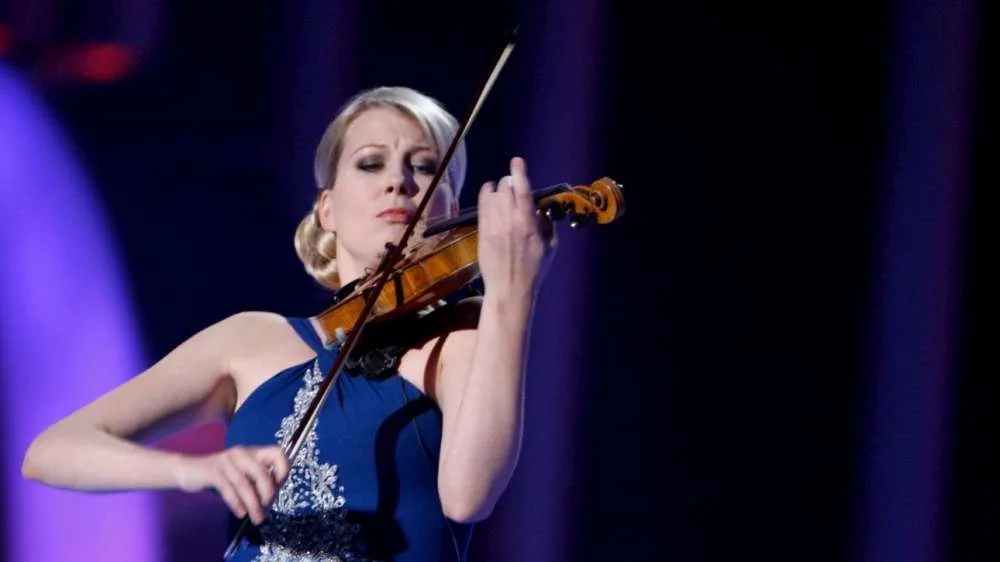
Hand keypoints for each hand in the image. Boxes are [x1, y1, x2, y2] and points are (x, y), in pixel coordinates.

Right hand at [174, 445, 290, 524]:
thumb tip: (271, 499)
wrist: (186, 469)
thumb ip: (256, 480)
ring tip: (257, 519)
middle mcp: (241, 453)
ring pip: (245, 484)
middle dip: (268, 494)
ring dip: (254, 505)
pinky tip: (241, 513)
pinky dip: (237, 503)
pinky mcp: (213, 472)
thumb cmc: (218, 474)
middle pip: (262, 473)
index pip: (277, 453)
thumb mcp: (241, 472)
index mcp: (252, 452)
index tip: (279, 487)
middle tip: (266, 509)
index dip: (284, 470)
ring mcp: (226, 462)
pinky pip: (229, 489)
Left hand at [477, 157, 556, 299]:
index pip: (522, 190)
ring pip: (492, 194)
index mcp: (528, 223)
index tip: (517, 161)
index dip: (519, 172)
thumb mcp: (550, 246)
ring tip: (503, 192)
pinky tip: (489, 194)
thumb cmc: (534, 269)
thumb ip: (546, 223)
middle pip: (505, 188)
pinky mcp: (482, 232)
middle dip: (510, 182)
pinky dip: (485, 195)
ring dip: (499, 189)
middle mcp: (509, 221)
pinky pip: (482, 205)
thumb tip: (540, 208)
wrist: (510, 289)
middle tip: (514, 185)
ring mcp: (493, 226)